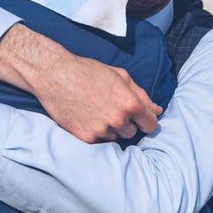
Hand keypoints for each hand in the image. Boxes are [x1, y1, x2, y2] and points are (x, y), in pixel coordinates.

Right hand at [0, 24, 161, 142]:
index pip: (150, 124)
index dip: (145, 120)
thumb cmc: (88, 71)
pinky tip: (85, 116)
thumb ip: (141, 95)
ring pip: (114, 137)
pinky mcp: (85, 137)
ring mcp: (101, 130)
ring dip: (108, 127)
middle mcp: (118, 120)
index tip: (138, 117)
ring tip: (94, 110)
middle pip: (131, 132)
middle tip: (108, 107)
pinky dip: (93, 131)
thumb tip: (157, 111)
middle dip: (124, 122)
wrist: (55, 75)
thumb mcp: (119, 76)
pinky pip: (98, 141)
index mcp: (130, 103)